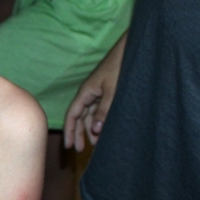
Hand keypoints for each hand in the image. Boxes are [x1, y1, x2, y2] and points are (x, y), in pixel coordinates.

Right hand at [63, 31, 126, 151]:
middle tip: (80, 149)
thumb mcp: (113, 91)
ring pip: (90, 114)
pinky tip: (104, 128)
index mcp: (86, 92)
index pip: (72, 115)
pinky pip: (99, 109)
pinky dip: (99, 120)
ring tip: (95, 144)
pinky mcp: (108, 91)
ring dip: (90, 128)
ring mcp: (98, 92)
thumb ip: (104, 111)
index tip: (68, 146)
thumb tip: (94, 129)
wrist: (130, 49)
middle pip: (79, 116)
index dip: (69, 131)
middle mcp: (89, 93)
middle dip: (78, 133)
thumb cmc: (119, 66)